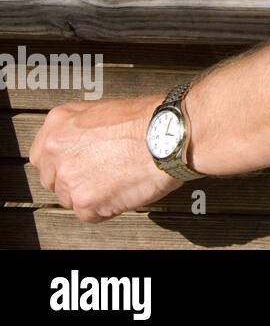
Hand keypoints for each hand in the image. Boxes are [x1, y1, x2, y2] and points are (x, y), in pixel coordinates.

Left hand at [29, 94, 180, 222]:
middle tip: (101, 173)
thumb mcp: (105, 109)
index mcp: (59, 124)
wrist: (170, 135)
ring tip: (116, 181)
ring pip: (69, 198)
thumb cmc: (149, 119)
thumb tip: (79, 145)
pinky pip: (88, 215)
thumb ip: (81, 128)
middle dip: (75, 179)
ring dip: (90, 195)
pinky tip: (122, 191)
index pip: (42, 154)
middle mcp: (57, 150)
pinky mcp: (86, 202)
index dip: (62, 161)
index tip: (76, 163)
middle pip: (53, 179)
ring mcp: (69, 178)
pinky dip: (105, 209)